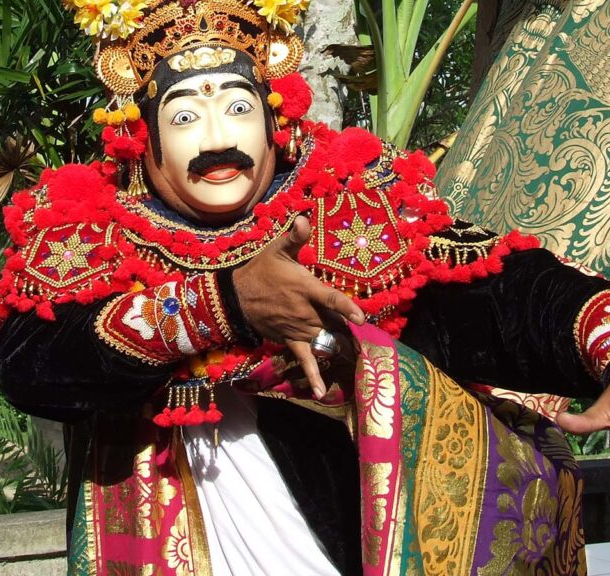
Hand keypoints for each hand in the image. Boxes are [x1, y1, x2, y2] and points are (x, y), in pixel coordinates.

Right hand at [232, 215, 364, 398]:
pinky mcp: (290, 340)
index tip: (361, 318)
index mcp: (304, 288)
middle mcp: (303, 311)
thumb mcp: (276, 249)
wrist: (236, 296)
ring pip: (324, 340)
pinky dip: (312, 375)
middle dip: (352, 333)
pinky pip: (304, 358)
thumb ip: (293, 237)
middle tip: (372, 344)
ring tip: (361, 360)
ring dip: (342, 349)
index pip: (329, 298)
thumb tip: (305, 218)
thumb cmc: (261, 269)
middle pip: (333, 323)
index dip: (346, 308)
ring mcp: (298, 328)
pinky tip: (320, 391)